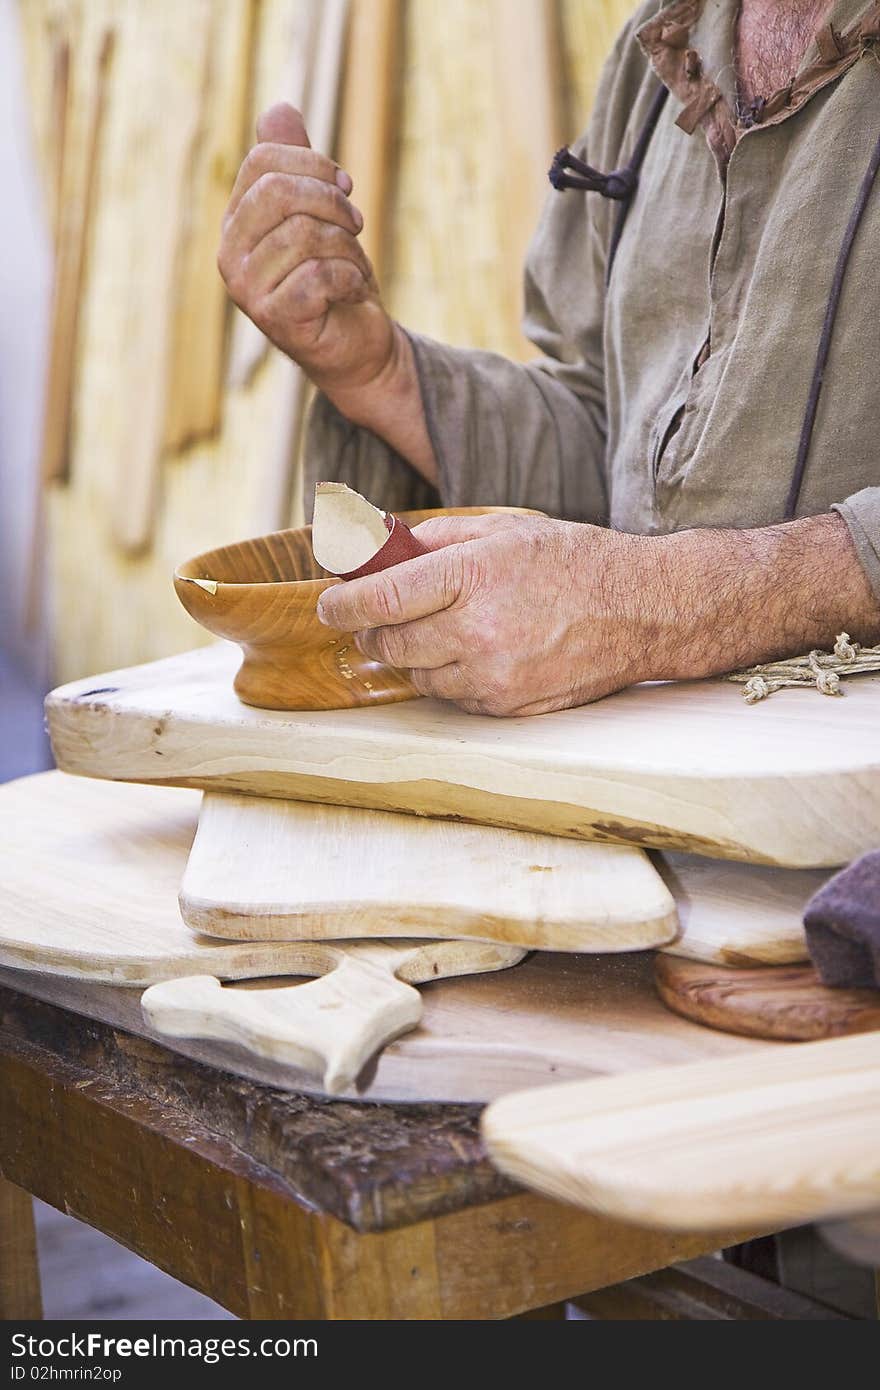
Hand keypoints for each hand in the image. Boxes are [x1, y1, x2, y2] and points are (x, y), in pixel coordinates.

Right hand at [217, 103, 394, 390]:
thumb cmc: (335, 277)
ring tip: (353, 266)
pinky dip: (350, 278)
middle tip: (355, 225)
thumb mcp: (319, 213)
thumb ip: (298, 165)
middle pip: (280, 192)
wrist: (355, 346)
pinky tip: (351, 290)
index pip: (264, 160)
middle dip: (332, 202)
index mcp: (235, 221)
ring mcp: (247, 290)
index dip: (314, 163)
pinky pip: (319, 275)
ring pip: (305, 235)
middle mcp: (230, 254)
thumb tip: (279, 107)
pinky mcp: (274, 319)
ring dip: (347, 248)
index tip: (346, 186)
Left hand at [316, 513, 670, 714]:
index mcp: (473, 577)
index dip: (342, 604)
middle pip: (389, 643)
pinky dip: (448, 677)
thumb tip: (380, 547)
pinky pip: (453, 697)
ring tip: (436, 630)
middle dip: (372, 630)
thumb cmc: (575, 563)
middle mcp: (479, 631)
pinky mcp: (508, 706)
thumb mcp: (504, 530)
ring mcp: (493, 675)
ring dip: (411, 655)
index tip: (327, 604)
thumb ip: (437, 540)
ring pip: (417, 676)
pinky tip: (472, 653)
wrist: (642, 611)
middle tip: (373, 617)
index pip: (380, 599)